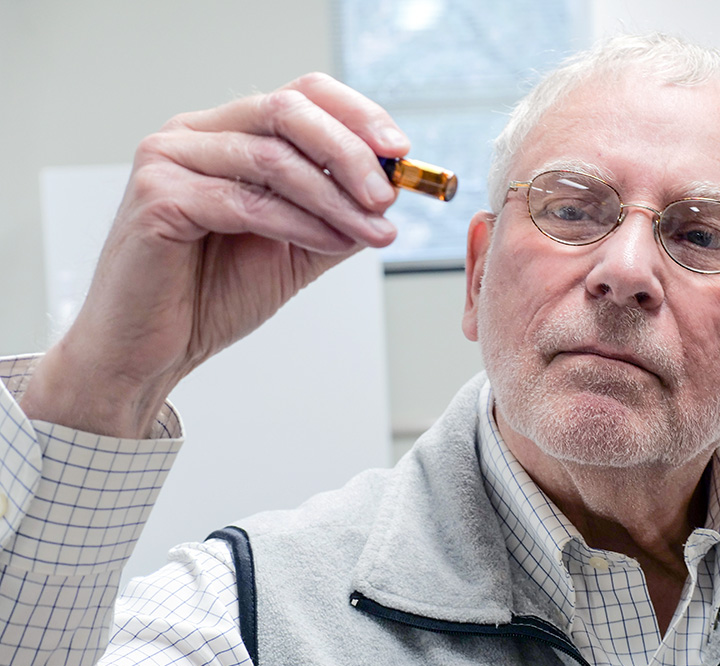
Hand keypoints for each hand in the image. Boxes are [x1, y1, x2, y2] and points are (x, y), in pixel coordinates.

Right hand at [21, 73, 408, 437]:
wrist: (151, 350)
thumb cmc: (213, 295)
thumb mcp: (297, 247)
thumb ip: (338, 213)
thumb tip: (394, 190)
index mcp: (227, 132)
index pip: (301, 95)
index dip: (356, 115)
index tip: (401, 151)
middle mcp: (194, 132)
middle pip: (288, 111)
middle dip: (350, 152)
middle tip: (389, 194)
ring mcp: (168, 159)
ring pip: (272, 158)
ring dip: (335, 197)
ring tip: (375, 230)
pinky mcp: (158, 198)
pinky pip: (246, 203)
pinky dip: (301, 223)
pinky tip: (335, 242)